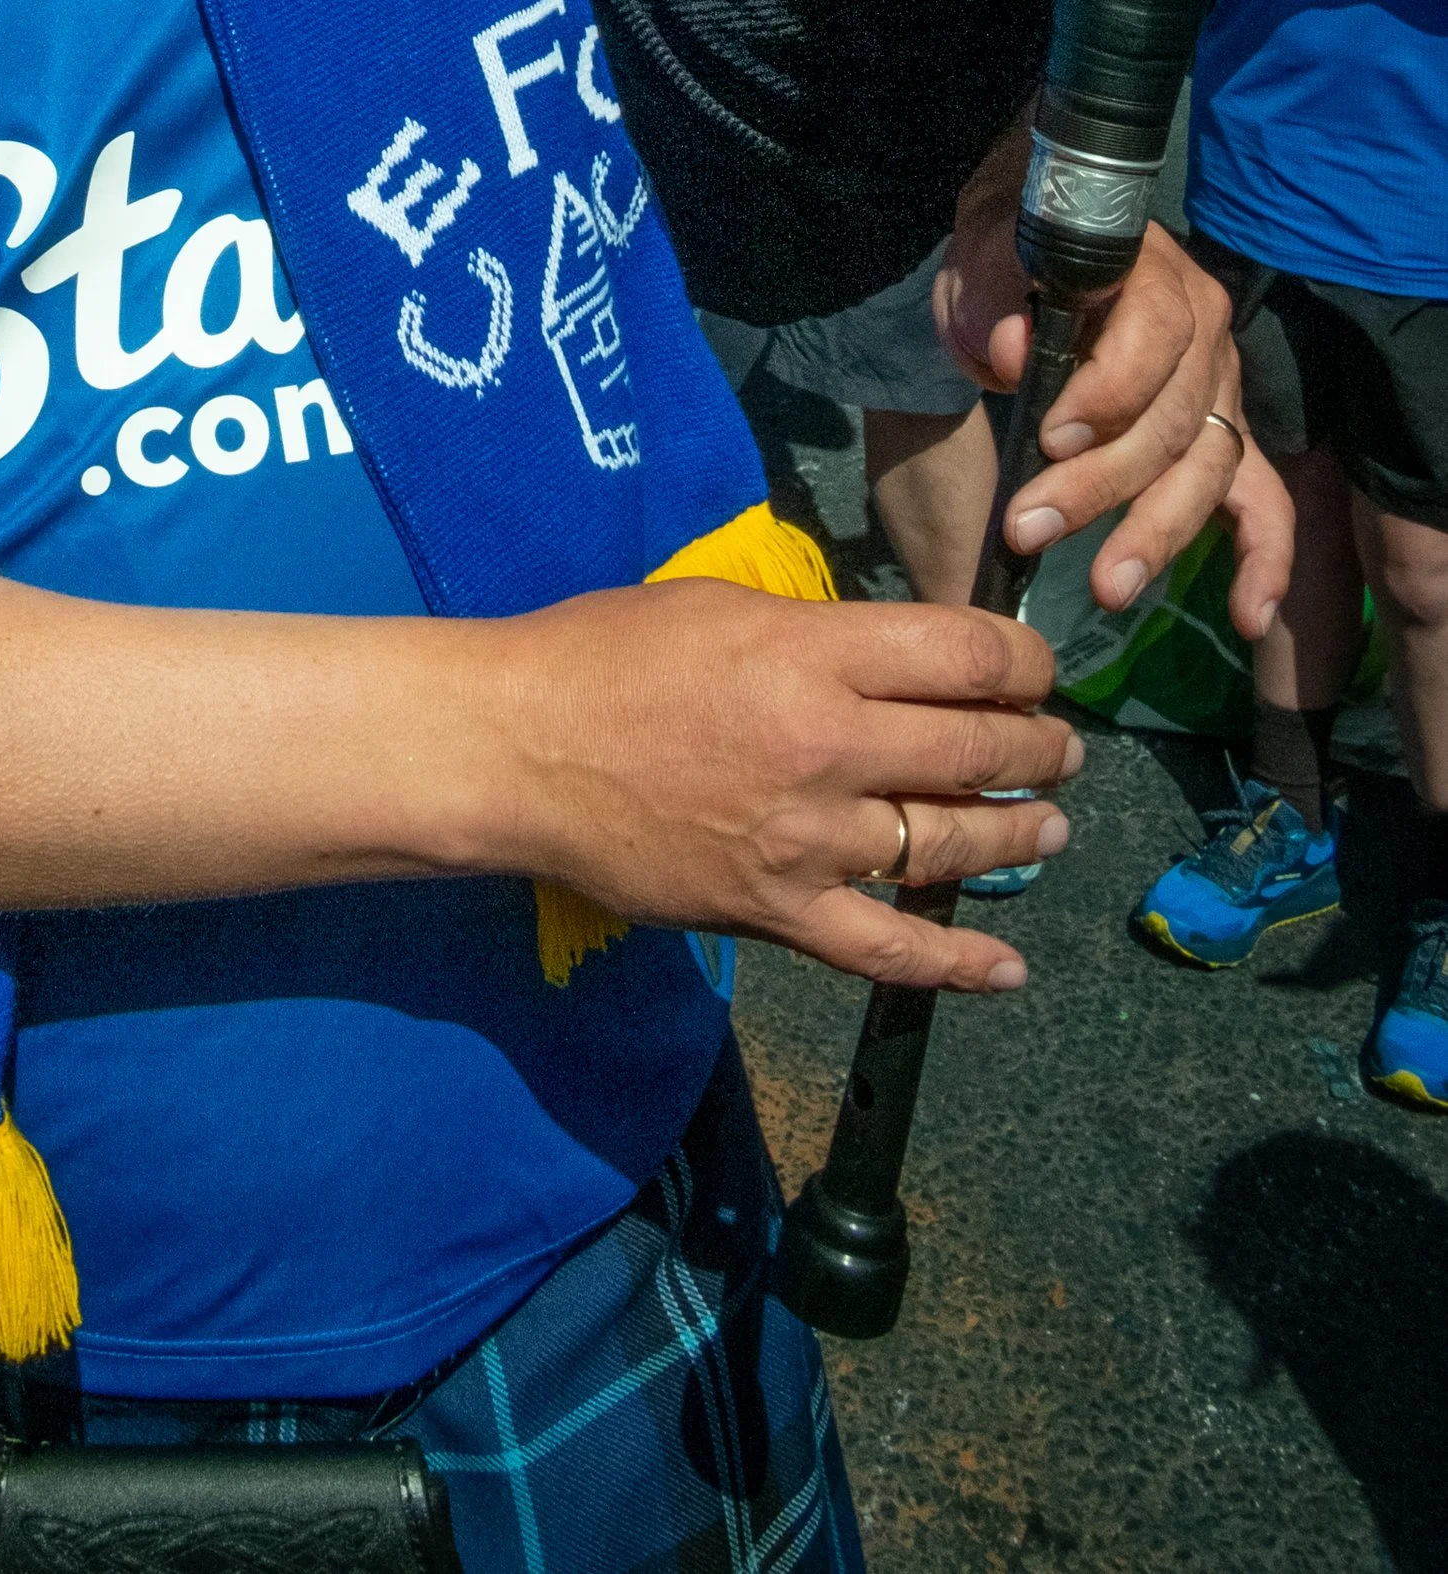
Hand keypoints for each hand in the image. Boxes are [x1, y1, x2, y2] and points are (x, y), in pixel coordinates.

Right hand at [503, 583, 1075, 992]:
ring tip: (1049, 825)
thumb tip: (898, 660)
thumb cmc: (606, 655)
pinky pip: (888, 949)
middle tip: (1059, 748)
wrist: (517, 747)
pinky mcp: (778, 911)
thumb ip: (822, 634)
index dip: (1027, 664)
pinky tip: (1007, 969)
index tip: (1035, 670)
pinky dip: (958, 965)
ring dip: (1021, 835)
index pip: (969, 659)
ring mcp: (808, 840)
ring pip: (953, 845)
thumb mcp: (724, 606)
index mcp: (815, 656)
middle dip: (1040, 747)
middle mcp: (829, 746)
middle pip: (979, 750)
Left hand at [936, 203, 1290, 639]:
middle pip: (1174, 420)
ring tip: (1107, 587)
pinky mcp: (1221, 436)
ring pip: (1208, 469)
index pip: (1155, 337)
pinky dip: (1265, 558)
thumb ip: (995, 295)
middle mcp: (1205, 331)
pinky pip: (1264, 501)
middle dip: (1101, 485)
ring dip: (1158, 533)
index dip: (1107, 393)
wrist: (1042, 241)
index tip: (1047, 437)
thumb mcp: (986, 256)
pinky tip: (1250, 616)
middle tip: (1027, 528)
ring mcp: (1220, 387)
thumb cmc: (1012, 252)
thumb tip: (1013, 351)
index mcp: (1153, 275)